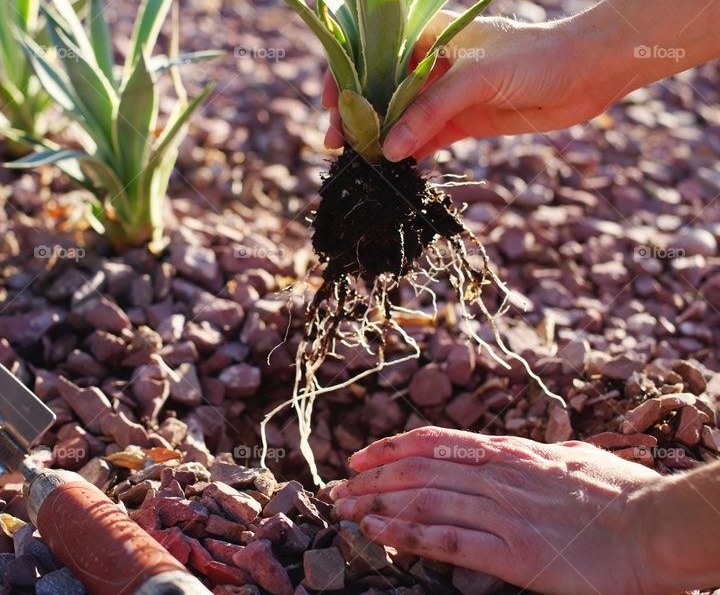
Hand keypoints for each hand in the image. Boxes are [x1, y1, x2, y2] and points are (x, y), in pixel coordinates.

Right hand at [323, 13, 617, 160]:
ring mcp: (446, 93)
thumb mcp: (477, 77)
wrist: (589, 73)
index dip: (346, 75)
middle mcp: (430, 62)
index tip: (331, 103)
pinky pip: (424, 139)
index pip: (372, 51)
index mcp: (427, 33)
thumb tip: (389, 150)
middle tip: (337, 145)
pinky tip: (391, 171)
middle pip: (380, 89)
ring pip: (399, 118)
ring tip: (359, 164)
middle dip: (357, 116)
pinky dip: (408, 155)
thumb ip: (430, 111)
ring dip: (379, 140)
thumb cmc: (535, 56)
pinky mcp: (462, 121)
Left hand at [330, 427, 667, 594]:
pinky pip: (449, 540)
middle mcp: (498, 477)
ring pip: (424, 501)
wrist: (657, 528)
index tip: (361, 457)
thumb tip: (526, 446)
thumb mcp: (576, 457)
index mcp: (511, 453)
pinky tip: (378, 533)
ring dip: (377, 505)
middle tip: (337, 490)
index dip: (391, 447)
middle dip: (371, 480)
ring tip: (344, 511)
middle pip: (418, 471)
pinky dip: (407, 535)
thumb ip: (541, 452)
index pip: (435, 441)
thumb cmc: (624, 494)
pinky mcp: (515, 553)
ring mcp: (504, 514)